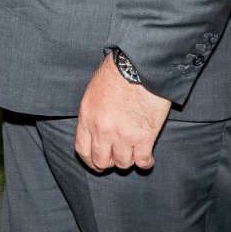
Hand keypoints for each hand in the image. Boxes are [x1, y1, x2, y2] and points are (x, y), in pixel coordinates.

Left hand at [75, 55, 170, 171]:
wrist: (138, 67)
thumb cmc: (117, 74)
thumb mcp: (93, 93)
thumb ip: (93, 114)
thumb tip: (95, 130)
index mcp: (87, 117)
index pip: (83, 150)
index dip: (90, 160)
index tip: (96, 164)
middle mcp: (102, 130)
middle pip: (101, 161)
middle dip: (108, 163)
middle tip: (115, 160)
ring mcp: (123, 135)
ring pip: (123, 163)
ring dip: (127, 160)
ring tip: (133, 152)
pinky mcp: (144, 137)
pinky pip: (142, 161)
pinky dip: (145, 162)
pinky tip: (147, 158)